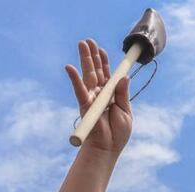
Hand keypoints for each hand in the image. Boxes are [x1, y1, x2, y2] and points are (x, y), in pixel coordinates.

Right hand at [65, 38, 131, 154]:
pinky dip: (74, 79)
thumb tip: (124, 77)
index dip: (104, 62)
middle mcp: (100, 94)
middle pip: (96, 71)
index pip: (107, 74)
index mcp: (111, 95)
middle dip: (92, 55)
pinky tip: (69, 67)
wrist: (107, 148)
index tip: (102, 50)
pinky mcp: (85, 105)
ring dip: (85, 59)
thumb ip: (123, 94)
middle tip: (88, 41)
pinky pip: (79, 90)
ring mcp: (91, 98)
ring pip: (88, 75)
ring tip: (81, 44)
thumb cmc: (118, 133)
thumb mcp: (125, 111)